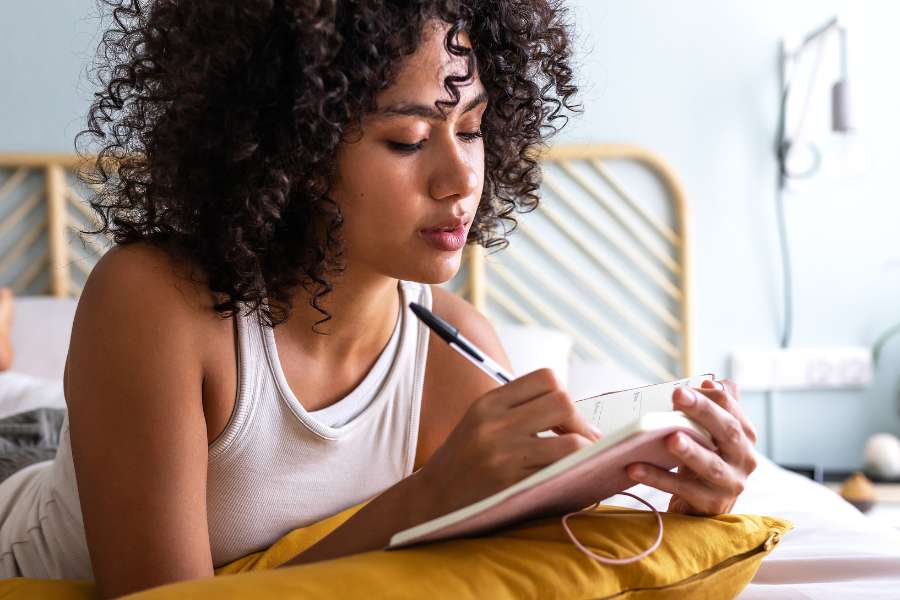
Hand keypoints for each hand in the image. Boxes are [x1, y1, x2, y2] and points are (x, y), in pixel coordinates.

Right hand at [418, 368, 600, 517]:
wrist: (432, 498)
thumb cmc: (462, 460)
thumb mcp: (479, 421)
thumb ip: (516, 409)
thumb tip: (570, 411)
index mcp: (489, 403)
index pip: (546, 378)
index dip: (563, 394)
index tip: (565, 417)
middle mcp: (496, 423)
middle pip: (563, 403)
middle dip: (580, 422)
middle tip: (582, 440)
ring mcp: (504, 455)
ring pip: (571, 442)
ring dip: (584, 451)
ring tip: (582, 460)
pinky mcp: (512, 484)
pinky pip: (560, 473)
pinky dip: (574, 474)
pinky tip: (570, 477)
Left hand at [626, 379, 757, 515]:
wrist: (703, 505)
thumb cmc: (704, 459)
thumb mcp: (711, 433)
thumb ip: (715, 407)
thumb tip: (711, 382)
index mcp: (744, 436)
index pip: (732, 411)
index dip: (710, 397)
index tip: (683, 388)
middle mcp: (744, 459)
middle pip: (728, 432)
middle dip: (703, 411)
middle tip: (677, 395)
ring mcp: (730, 484)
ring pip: (711, 465)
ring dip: (690, 450)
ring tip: (670, 438)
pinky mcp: (711, 504)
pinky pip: (682, 489)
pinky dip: (658, 478)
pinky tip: (635, 467)